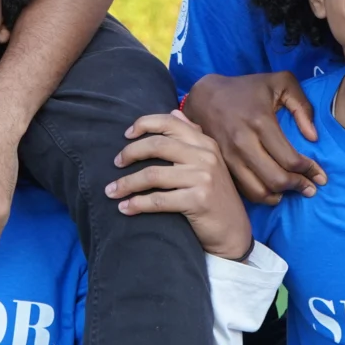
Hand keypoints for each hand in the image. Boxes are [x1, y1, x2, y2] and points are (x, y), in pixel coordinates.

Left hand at [109, 111, 252, 259]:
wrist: (233, 232)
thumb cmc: (215, 197)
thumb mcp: (209, 162)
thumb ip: (192, 137)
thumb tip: (172, 113)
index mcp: (205, 143)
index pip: (169, 123)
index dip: (144, 124)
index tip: (126, 135)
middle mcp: (205, 156)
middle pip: (157, 145)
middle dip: (130, 153)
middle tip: (115, 163)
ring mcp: (203, 177)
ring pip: (152, 174)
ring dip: (126, 183)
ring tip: (111, 191)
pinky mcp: (198, 200)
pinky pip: (158, 200)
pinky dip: (137, 204)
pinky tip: (125, 208)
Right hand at [180, 73, 322, 203]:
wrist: (204, 96)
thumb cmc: (247, 89)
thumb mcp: (280, 82)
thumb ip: (303, 105)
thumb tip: (313, 137)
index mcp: (260, 121)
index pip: (290, 159)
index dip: (309, 171)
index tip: (321, 176)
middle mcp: (243, 142)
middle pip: (275, 179)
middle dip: (298, 187)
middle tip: (310, 188)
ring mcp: (229, 156)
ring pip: (258, 190)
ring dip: (278, 195)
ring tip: (290, 191)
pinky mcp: (221, 164)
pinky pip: (242, 189)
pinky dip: (260, 195)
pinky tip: (271, 191)